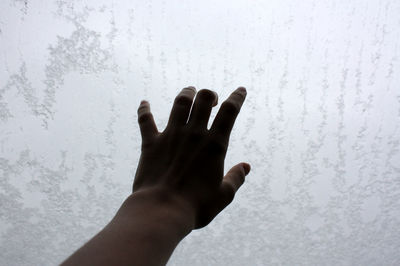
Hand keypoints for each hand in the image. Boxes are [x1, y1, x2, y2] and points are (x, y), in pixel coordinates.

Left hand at [133, 86, 250, 229]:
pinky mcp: (151, 143)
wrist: (162, 210)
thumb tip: (246, 167)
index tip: (241, 90)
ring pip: (180, 103)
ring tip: (189, 91)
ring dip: (186, 93)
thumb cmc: (196, 206)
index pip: (230, 111)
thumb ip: (236, 178)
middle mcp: (193, 135)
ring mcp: (171, 136)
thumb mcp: (223, 195)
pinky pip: (146, 120)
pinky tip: (144, 103)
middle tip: (211, 99)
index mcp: (214, 145)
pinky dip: (144, 110)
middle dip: (210, 94)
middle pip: (204, 99)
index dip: (237, 97)